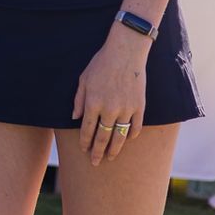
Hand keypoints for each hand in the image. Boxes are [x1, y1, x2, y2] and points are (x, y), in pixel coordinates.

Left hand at [71, 25, 150, 164]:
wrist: (126, 51)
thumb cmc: (101, 63)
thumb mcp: (84, 79)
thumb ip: (79, 99)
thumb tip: (75, 117)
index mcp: (93, 102)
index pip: (88, 129)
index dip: (85, 142)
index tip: (84, 151)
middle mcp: (109, 109)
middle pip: (103, 137)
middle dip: (98, 152)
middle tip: (96, 162)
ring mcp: (126, 109)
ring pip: (120, 136)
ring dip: (115, 148)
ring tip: (110, 156)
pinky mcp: (140, 106)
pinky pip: (136, 126)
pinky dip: (132, 135)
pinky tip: (127, 140)